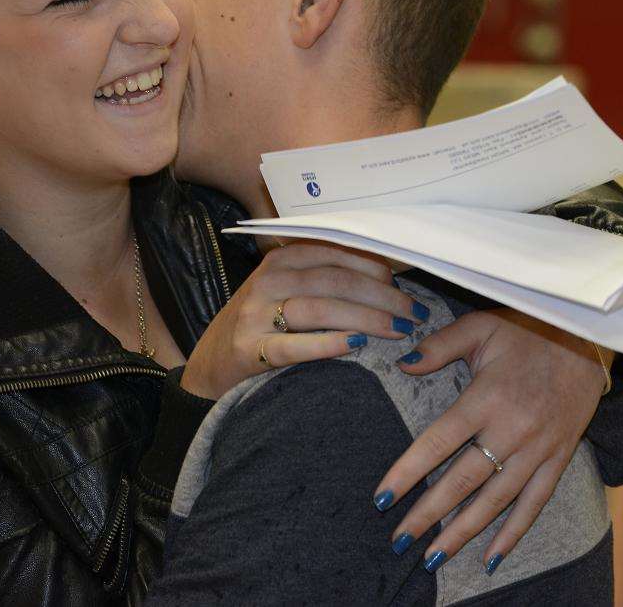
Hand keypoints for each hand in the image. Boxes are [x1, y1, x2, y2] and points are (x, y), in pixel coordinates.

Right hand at [181, 242, 422, 399]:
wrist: (209, 368)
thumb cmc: (260, 327)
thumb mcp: (285, 291)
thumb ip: (324, 280)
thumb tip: (388, 280)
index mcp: (282, 260)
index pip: (338, 255)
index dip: (377, 270)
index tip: (407, 288)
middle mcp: (268, 280)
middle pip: (336, 281)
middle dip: (382, 298)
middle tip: (413, 315)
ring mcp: (256, 314)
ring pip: (320, 308)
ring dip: (366, 319)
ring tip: (397, 332)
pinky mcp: (249, 349)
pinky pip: (294, 345)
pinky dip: (328, 344)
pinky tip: (356, 347)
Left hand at [374, 309, 610, 571]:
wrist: (588, 338)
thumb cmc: (526, 330)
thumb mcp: (479, 327)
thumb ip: (438, 346)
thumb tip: (401, 363)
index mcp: (486, 398)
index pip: (437, 443)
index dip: (408, 472)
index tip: (382, 497)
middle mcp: (511, 429)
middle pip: (462, 481)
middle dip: (427, 514)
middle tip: (399, 540)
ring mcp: (537, 449)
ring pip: (495, 501)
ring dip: (463, 531)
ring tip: (434, 556)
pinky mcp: (559, 458)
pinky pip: (534, 503)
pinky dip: (513, 533)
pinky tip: (491, 557)